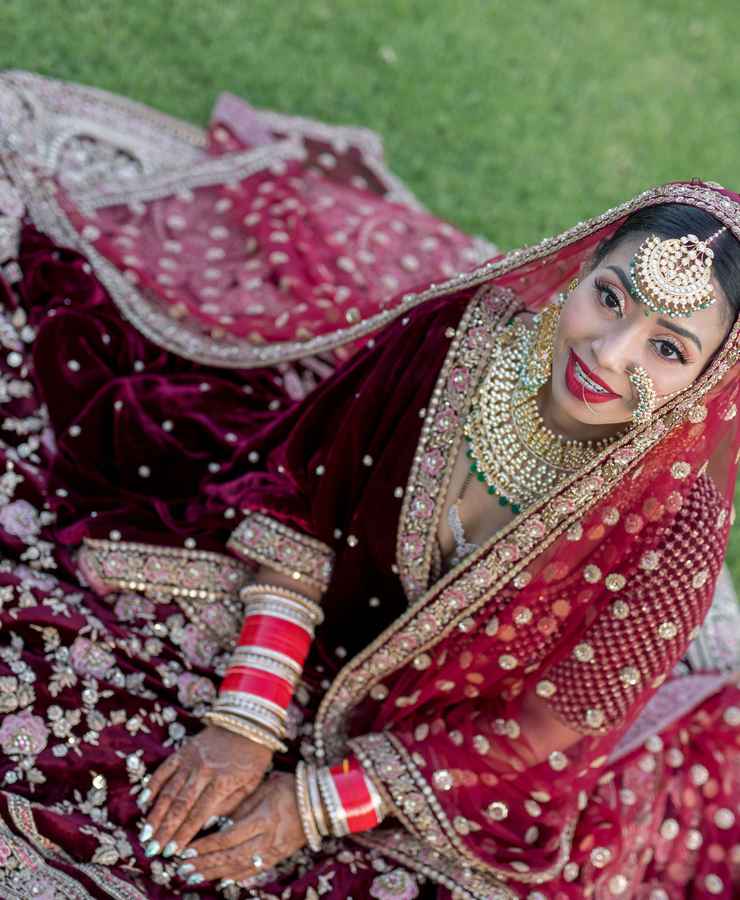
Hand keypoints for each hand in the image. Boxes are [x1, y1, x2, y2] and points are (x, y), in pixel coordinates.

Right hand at [141, 724, 271, 857]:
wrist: (249, 722)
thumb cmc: (253, 757)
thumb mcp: (250, 784)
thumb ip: (229, 806)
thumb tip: (207, 826)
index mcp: (222, 782)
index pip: (198, 815)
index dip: (183, 835)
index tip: (171, 853)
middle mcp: (203, 772)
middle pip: (179, 806)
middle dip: (164, 830)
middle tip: (151, 849)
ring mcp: (191, 759)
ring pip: (169, 790)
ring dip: (155, 814)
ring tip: (145, 833)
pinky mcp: (184, 750)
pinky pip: (164, 769)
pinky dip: (153, 785)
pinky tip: (144, 801)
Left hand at [179, 773, 305, 884]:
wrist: (322, 802)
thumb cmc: (290, 787)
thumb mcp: (264, 787)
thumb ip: (241, 804)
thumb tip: (217, 820)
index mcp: (262, 819)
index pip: (227, 837)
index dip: (205, 846)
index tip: (185, 851)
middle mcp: (266, 839)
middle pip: (229, 857)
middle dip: (204, 865)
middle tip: (182, 869)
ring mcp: (273, 851)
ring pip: (239, 867)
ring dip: (215, 874)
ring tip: (194, 877)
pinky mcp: (279, 857)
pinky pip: (255, 871)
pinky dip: (237, 877)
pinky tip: (223, 880)